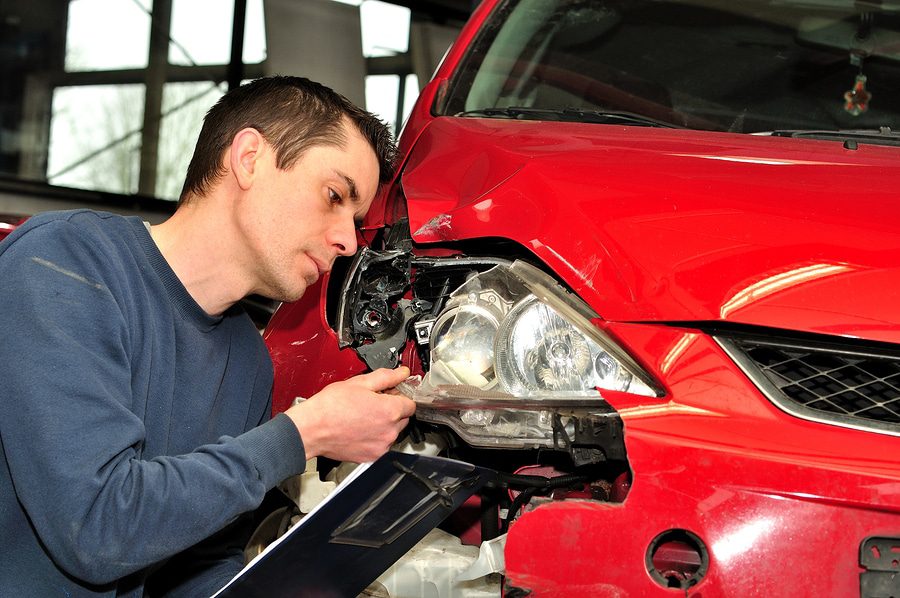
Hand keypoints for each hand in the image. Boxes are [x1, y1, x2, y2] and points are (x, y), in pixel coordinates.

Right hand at [285, 367, 415, 462]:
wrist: (311, 429)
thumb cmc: (330, 407)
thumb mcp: (360, 383)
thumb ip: (387, 377)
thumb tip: (401, 373)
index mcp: (390, 411)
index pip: (410, 403)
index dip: (399, 395)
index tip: (389, 393)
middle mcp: (389, 431)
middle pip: (402, 418)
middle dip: (391, 409)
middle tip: (372, 402)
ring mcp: (381, 446)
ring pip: (392, 432)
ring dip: (383, 424)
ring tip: (362, 415)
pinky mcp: (371, 457)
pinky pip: (380, 444)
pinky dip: (374, 437)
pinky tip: (359, 427)